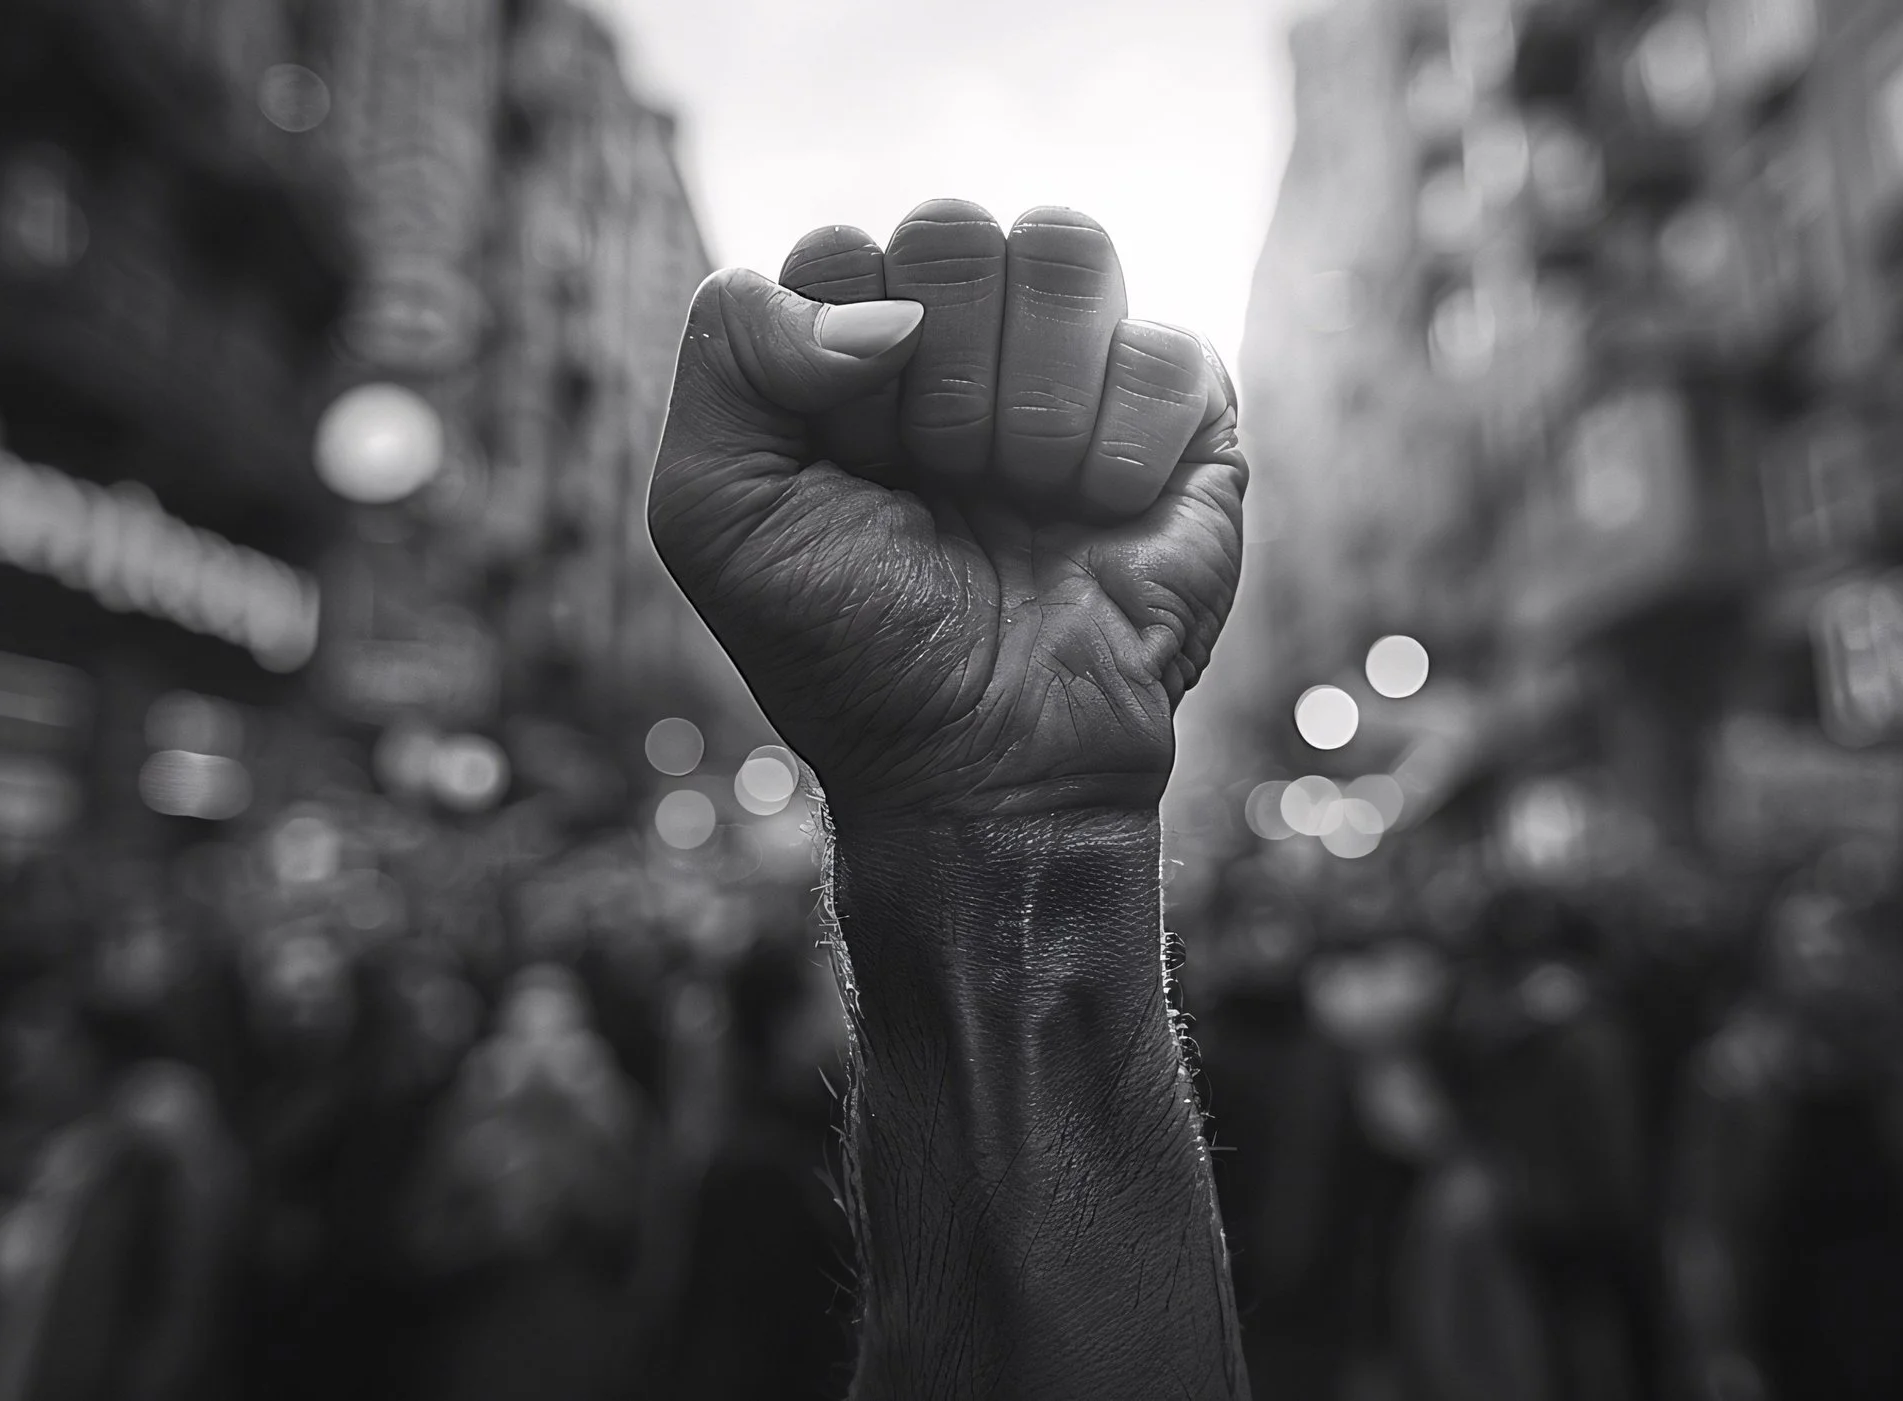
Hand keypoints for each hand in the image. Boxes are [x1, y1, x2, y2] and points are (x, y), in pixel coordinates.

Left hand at [648, 201, 1244, 821]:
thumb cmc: (847, 645)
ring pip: (1069, 250)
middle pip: (954, 233)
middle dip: (934, 388)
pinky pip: (1167, 352)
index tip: (849, 477)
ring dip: (1029, 405)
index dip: (835, 372)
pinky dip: (1120, 457)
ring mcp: (1082, 369)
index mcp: (857, 342)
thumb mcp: (713, 508)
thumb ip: (731, 350)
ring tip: (1021, 500)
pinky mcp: (1189, 419)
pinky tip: (1099, 520)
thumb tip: (888, 308)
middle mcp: (972, 337)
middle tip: (940, 489)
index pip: (844, 251)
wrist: (979, 769)